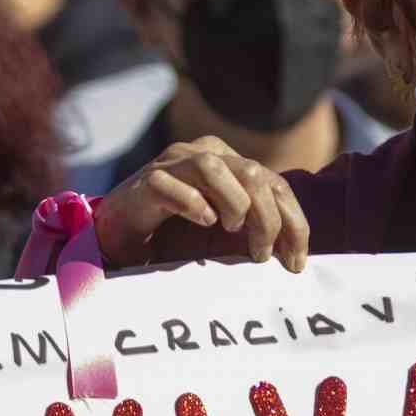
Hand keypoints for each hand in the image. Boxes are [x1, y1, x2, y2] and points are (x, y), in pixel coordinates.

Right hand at [93, 136, 308, 271]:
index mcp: (228, 161)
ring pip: (214, 168)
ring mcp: (171, 164)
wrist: (118, 233)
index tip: (296, 262)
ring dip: (233, 204)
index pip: (275, 183)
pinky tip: (204, 222)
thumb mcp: (224, 228)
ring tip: (231, 231)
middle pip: (252, 174)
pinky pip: (172, 185)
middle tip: (262, 255)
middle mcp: (202, 153)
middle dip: (268, 219)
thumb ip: (254, 228)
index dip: (293, 222)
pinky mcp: (145, 182)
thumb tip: (295, 253)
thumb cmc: (174, 232)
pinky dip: (193, 204)